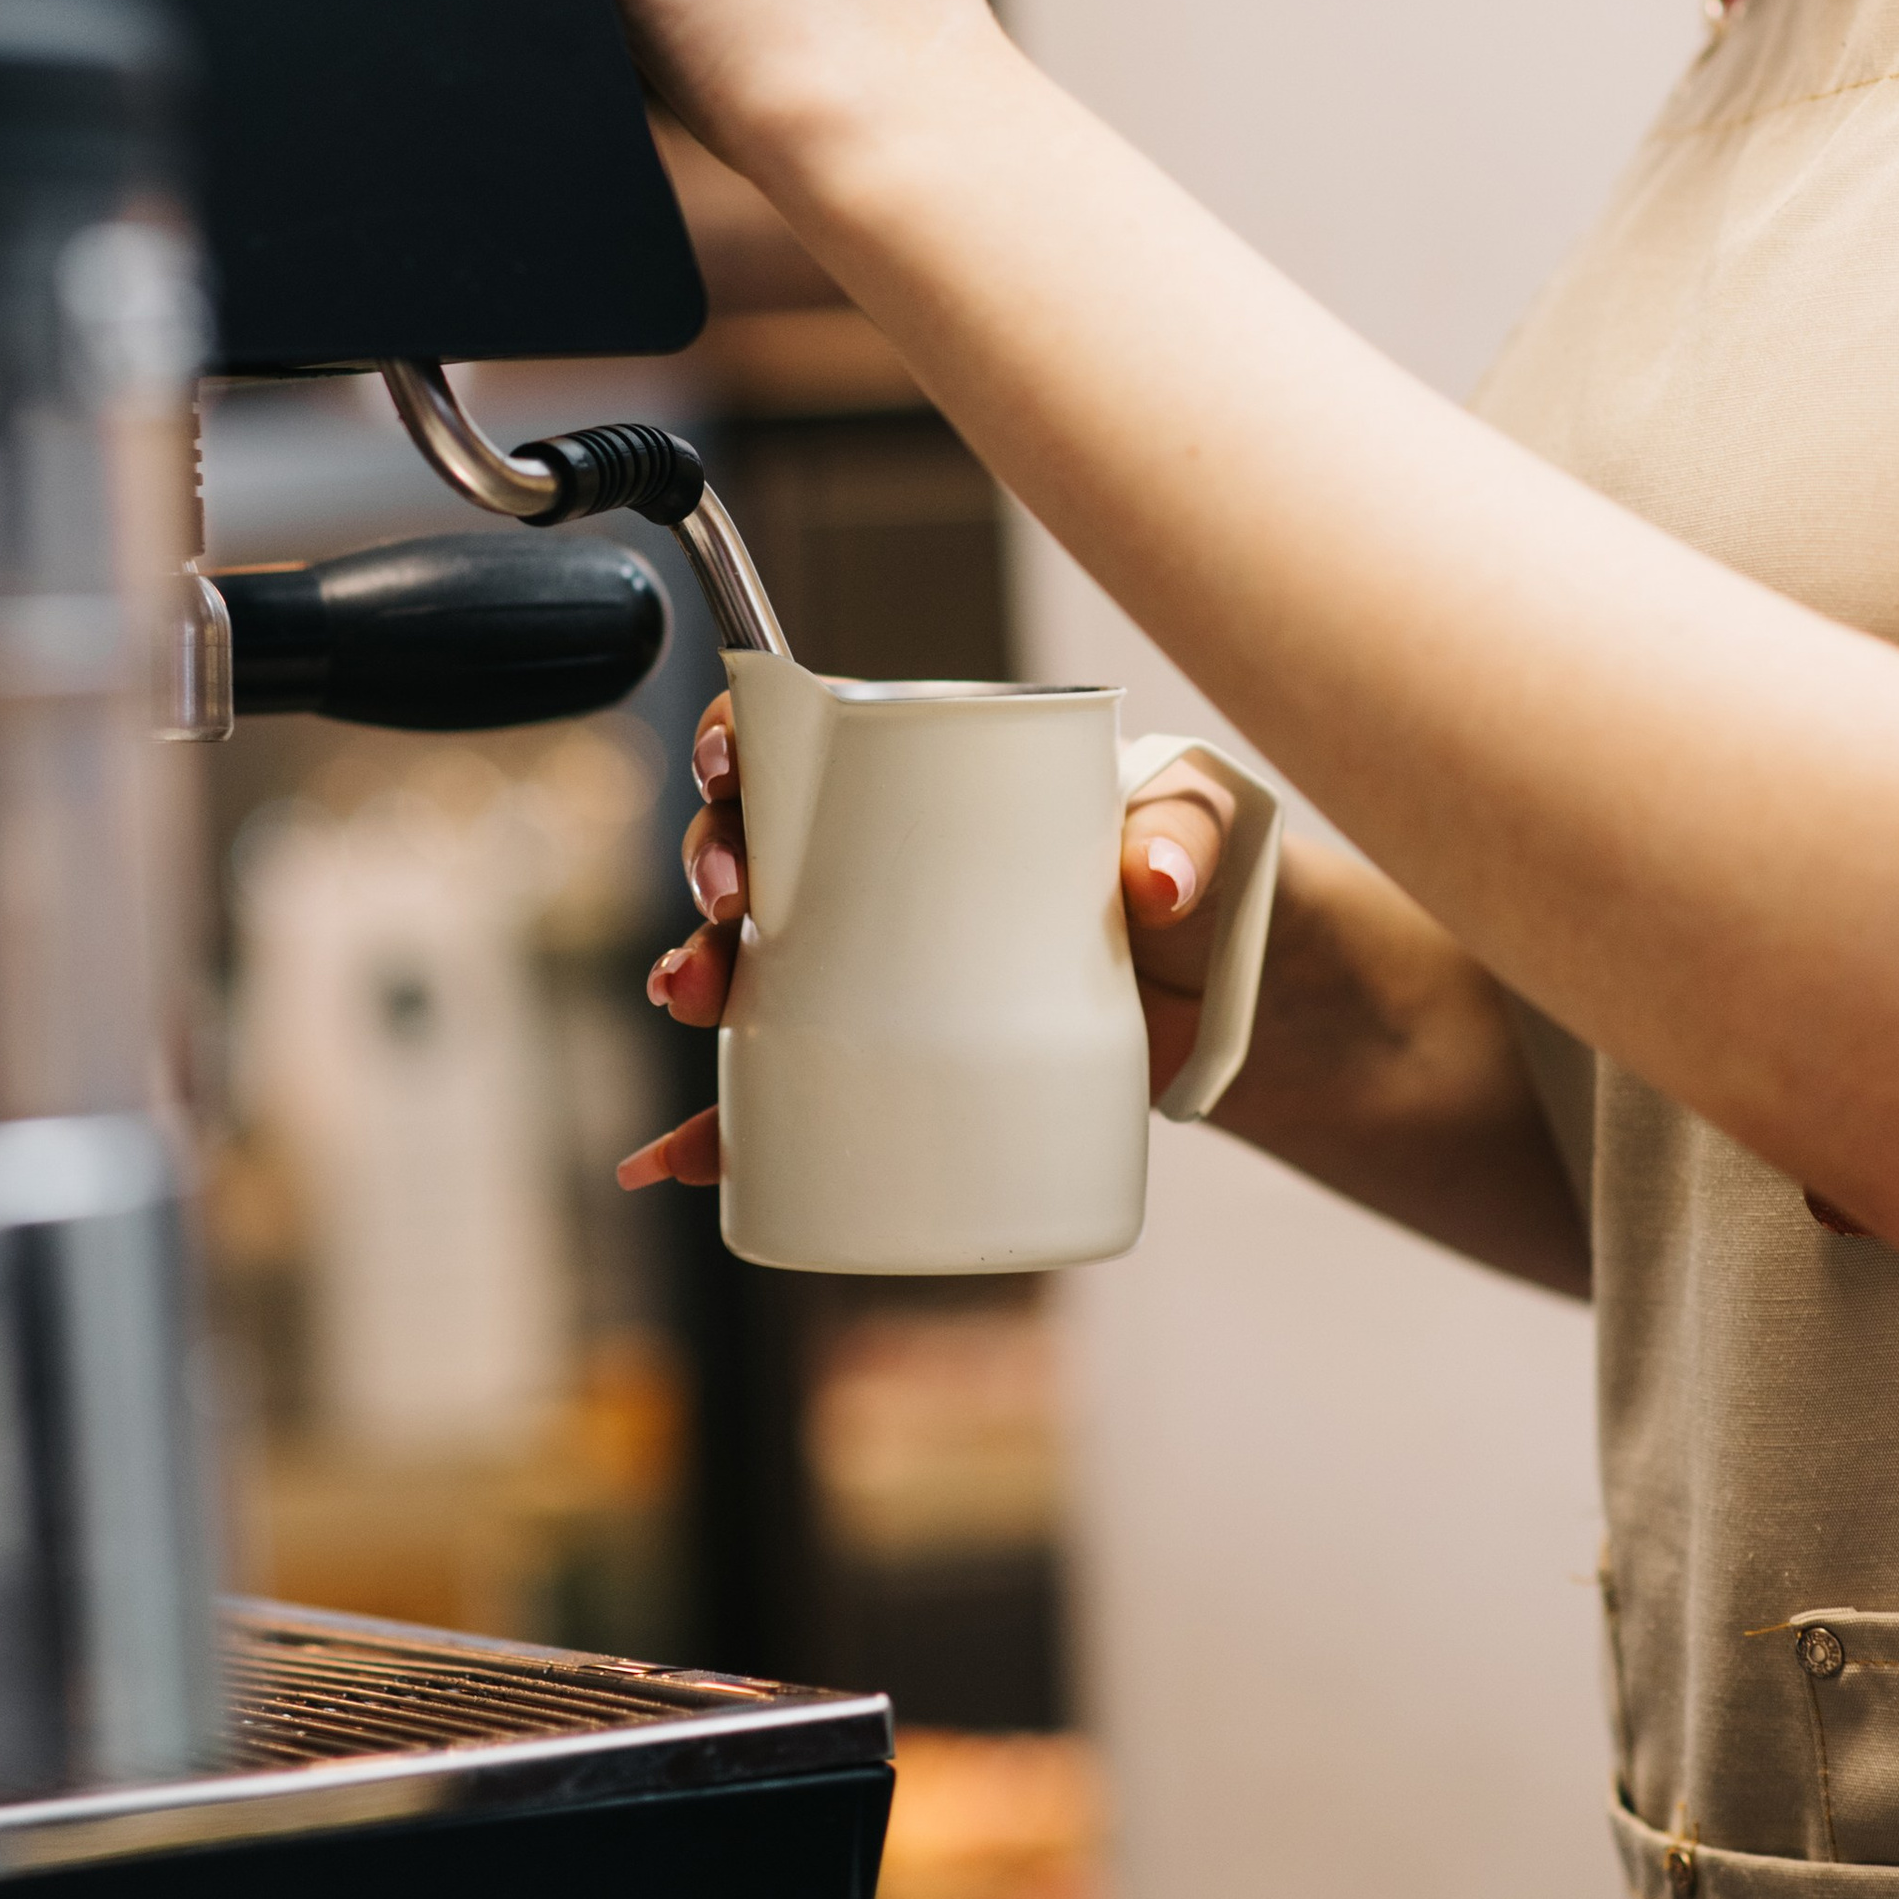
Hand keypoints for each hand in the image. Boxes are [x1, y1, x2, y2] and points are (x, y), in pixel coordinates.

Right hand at [615, 692, 1239, 1188]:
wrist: (1217, 1001)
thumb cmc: (1191, 880)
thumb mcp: (1193, 834)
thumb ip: (1184, 836)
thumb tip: (1155, 880)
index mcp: (918, 781)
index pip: (795, 740)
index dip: (737, 746)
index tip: (731, 776)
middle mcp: (870, 867)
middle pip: (751, 849)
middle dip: (710, 875)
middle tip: (726, 914)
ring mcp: (868, 964)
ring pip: (747, 961)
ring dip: (698, 979)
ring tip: (697, 1007)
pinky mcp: (887, 1057)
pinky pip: (780, 1092)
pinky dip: (721, 1128)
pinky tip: (681, 1157)